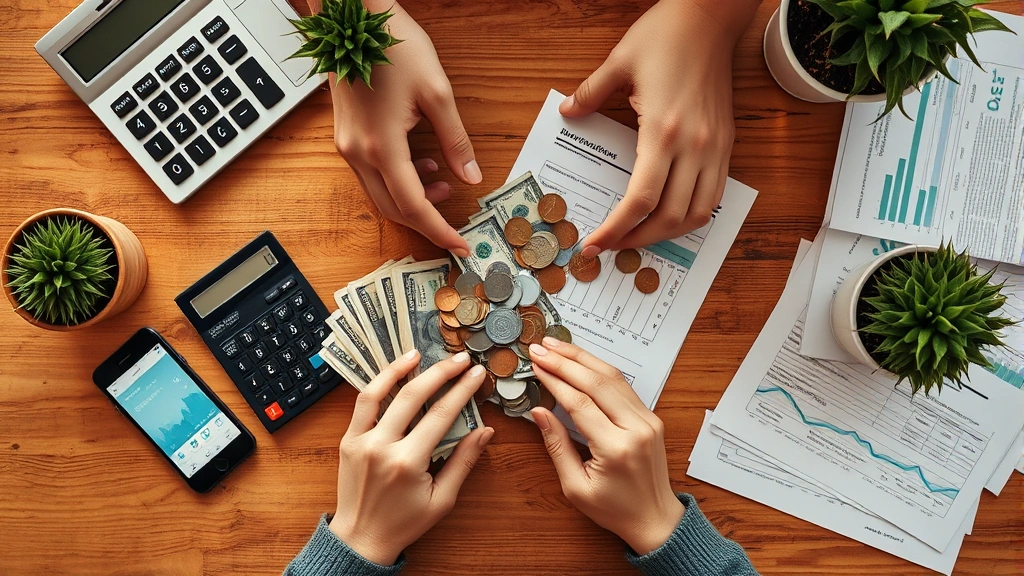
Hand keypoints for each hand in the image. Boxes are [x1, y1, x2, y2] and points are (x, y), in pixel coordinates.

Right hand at [325, 1, 478, 256]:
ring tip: (443, 182)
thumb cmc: (393, 46)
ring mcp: (347, 146)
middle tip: (455, 224)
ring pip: (380, 194)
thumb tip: (471, 176)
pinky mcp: (345, 136)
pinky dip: (397, 180)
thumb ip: (456, 141)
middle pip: (393, 208)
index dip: (439, 230)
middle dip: (426, 220)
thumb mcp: (437, 93)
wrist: (353, 18)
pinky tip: (420, 163)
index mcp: (382, 146)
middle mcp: (358, 153)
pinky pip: (371, 174)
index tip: (460, 245)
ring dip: (412, 198)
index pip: (413, 205)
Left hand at [328, 350, 493, 564]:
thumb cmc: (404, 523)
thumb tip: (485, 431)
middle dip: (441, 373)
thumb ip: (463, 462)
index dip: (463, 390)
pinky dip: (377, 384)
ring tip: (418, 353)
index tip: (477, 374)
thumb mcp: (442, 499)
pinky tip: (393, 372)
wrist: (360, 539)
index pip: (442, 414)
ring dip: (400, 368)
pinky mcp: (347, 440)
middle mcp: (382, 447)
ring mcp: (360, 441)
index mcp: (408, 462)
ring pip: (380, 392)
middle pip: (414, 396)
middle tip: (460, 359)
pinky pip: (362, 404)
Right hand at [528, 338, 683, 554]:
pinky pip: (623, 385)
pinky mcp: (651, 417)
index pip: (580, 403)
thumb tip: (538, 412)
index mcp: (616, 448)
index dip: (555, 380)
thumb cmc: (613, 509)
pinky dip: (599, 369)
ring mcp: (648, 420)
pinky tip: (581, 360)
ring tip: (557, 345)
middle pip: (597, 382)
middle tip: (540, 347)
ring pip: (613, 377)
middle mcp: (636, 428)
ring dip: (583, 358)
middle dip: (565, 361)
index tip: (536, 365)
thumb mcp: (576, 486)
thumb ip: (557, 446)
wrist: (655, 519)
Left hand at [563, 0, 757, 255]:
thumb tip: (567, 112)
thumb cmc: (666, 34)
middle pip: (669, 217)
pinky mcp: (726, 143)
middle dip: (638, 240)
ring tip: (640, 236)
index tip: (595, 243)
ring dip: (668, 233)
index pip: (639, 200)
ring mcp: (714, 148)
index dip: (615, 229)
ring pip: (698, 213)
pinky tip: (670, 214)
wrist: (711, 16)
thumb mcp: (618, 61)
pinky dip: (693, 214)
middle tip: (612, 246)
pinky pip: (714, 195)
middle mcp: (693, 146)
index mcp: (662, 131)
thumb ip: (590, 94)